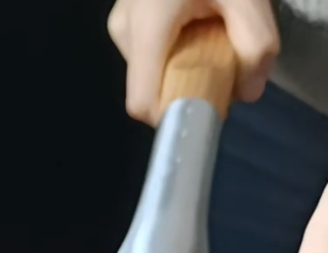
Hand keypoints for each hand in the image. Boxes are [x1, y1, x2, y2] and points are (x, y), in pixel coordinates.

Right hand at [108, 0, 278, 123]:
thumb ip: (256, 44)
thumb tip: (249, 92)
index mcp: (147, 26)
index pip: (142, 103)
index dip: (174, 112)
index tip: (205, 98)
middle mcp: (124, 29)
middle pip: (152, 85)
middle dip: (187, 78)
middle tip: (217, 46)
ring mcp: (120, 22)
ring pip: (152, 69)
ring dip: (183, 60)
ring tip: (207, 25)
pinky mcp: (125, 16)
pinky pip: (150, 51)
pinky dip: (176, 46)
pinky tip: (194, 17)